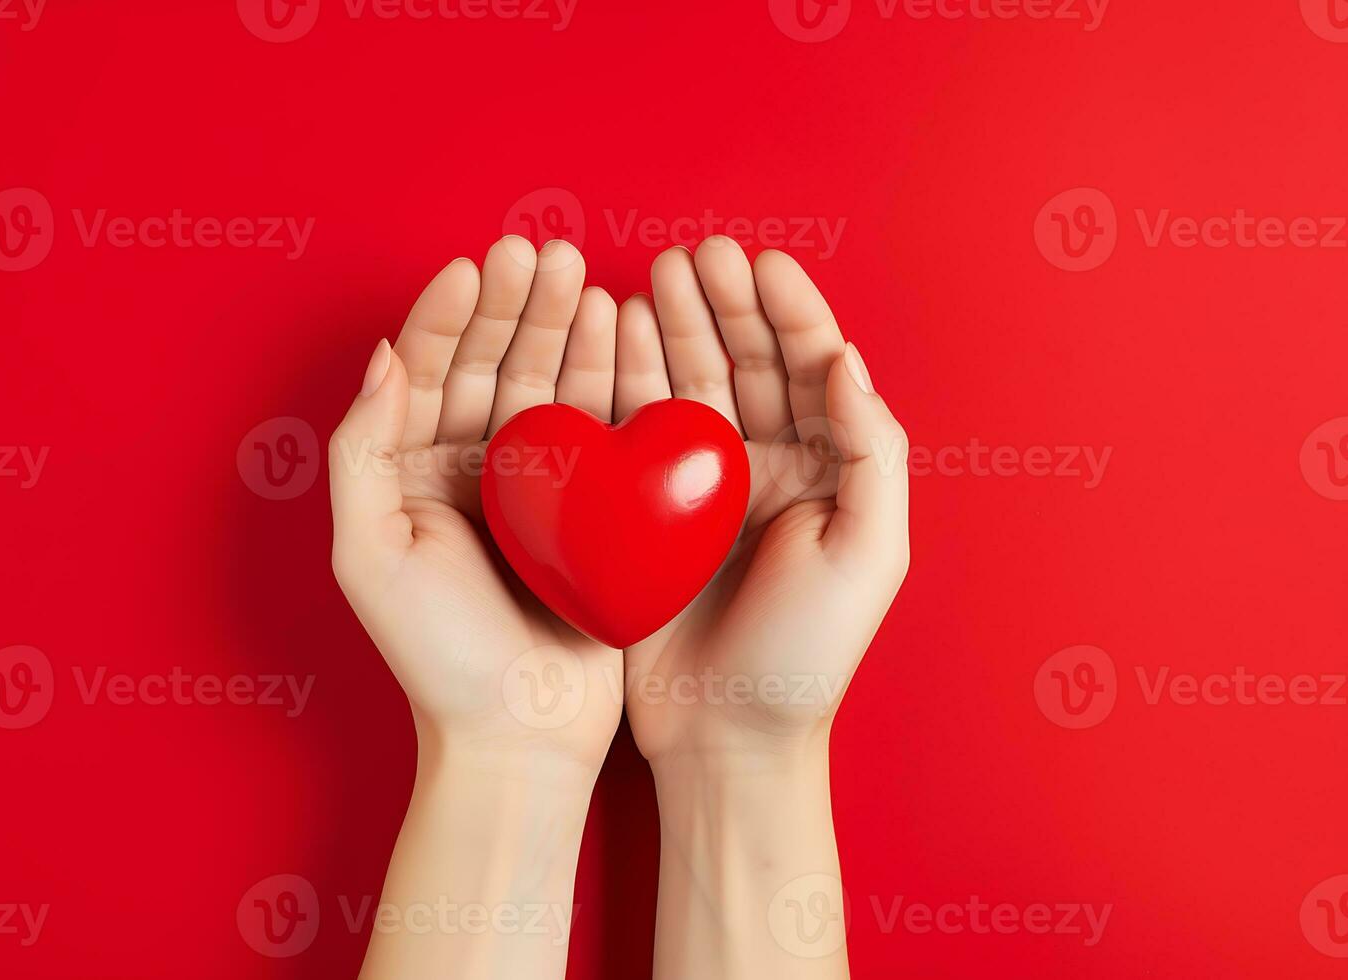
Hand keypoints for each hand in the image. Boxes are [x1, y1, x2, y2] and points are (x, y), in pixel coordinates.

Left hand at [330, 237, 623, 782]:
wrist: (520, 735)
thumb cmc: (436, 654)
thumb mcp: (367, 553)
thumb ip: (363, 450)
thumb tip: (382, 357)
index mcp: (410, 474)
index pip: (424, 373)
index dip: (444, 317)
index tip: (471, 266)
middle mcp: (469, 469)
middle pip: (488, 365)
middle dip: (511, 305)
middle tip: (538, 251)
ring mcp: (534, 485)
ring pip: (545, 384)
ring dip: (560, 327)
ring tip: (578, 273)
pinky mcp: (592, 505)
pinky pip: (596, 426)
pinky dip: (605, 376)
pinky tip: (615, 328)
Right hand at [618, 237, 909, 765]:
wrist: (726, 740)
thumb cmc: (806, 654)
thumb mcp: (869, 553)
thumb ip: (871, 450)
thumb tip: (845, 358)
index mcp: (827, 471)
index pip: (811, 369)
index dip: (789, 311)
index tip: (761, 263)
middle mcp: (765, 467)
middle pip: (747, 362)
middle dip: (724, 304)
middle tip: (696, 254)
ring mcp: (699, 486)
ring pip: (687, 383)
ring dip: (672, 327)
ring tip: (652, 277)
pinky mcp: (641, 509)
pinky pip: (634, 428)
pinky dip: (624, 378)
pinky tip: (614, 334)